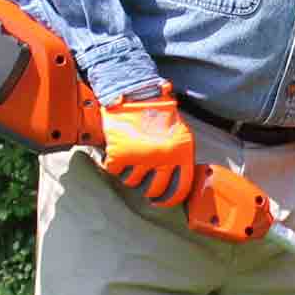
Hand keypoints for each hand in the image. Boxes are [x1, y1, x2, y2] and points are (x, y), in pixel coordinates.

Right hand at [101, 85, 195, 207]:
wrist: (137, 92)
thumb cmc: (158, 110)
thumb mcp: (179, 133)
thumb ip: (178, 155)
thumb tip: (175, 178)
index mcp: (182, 154)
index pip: (180, 188)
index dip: (169, 200)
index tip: (161, 203)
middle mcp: (163, 158)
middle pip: (154, 189)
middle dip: (147, 190)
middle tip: (143, 183)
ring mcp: (141, 157)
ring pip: (132, 182)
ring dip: (129, 174)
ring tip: (129, 160)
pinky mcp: (120, 154)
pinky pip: (114, 171)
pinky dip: (112, 165)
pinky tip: (115, 155)